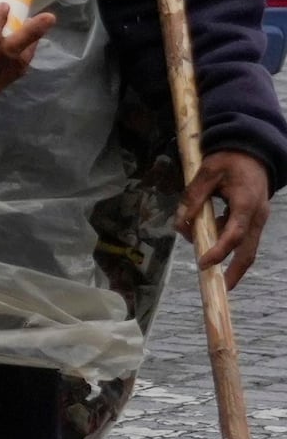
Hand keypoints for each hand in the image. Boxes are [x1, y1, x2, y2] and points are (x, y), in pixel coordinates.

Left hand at [192, 153, 272, 292]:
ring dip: (227, 255)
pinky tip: (207, 237)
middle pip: (249, 250)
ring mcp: (257, 218)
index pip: (234, 235)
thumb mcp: (207, 173)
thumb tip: (180, 223)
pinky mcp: (253, 218)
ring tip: (204, 259)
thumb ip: (193, 197)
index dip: (219, 251)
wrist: (253, 151)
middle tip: (221, 288)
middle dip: (236, 271)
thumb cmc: (229, 159)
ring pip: (246, 245)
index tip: (203, 262)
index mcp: (246, 204)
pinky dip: (226, 240)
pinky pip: (241, 235)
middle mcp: (256, 216)